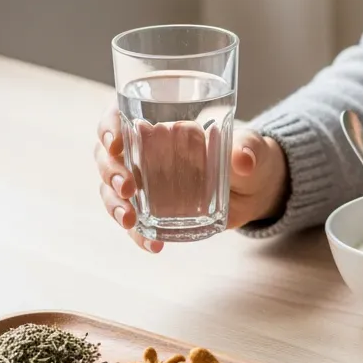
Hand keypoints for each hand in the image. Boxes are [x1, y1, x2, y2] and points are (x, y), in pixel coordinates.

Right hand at [94, 107, 289, 251]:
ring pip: (112, 190)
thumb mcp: (252, 147)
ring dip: (114, 205)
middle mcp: (144, 152)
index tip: (114, 143)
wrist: (254, 188)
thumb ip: (248, 149)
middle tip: (128, 187)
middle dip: (110, 171)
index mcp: (161, 124)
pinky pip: (135, 222)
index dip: (109, 126)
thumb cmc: (247, 154)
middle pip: (108, 156)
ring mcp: (145, 183)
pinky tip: (153, 245)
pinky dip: (138, 235)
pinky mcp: (154, 210)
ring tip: (129, 220)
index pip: (121, 116)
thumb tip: (244, 160)